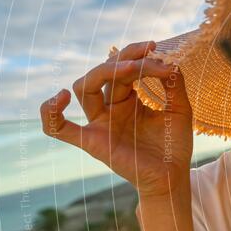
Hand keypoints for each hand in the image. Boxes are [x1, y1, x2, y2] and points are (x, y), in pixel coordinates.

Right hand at [39, 41, 193, 196]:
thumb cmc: (175, 145)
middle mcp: (110, 108)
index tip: (163, 58)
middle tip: (150, 53)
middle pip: (104, 71)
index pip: (124, 68)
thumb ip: (174, 84)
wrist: (173, 176)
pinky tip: (60, 97)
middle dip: (127, 58)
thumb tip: (169, 60)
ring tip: (133, 68)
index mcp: (128, 99)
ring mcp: (100, 124)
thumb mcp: (180, 109)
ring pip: (85, 87)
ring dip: (105, 71)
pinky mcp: (92, 142)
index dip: (141, 58)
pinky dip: (51, 113)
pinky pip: (59, 129)